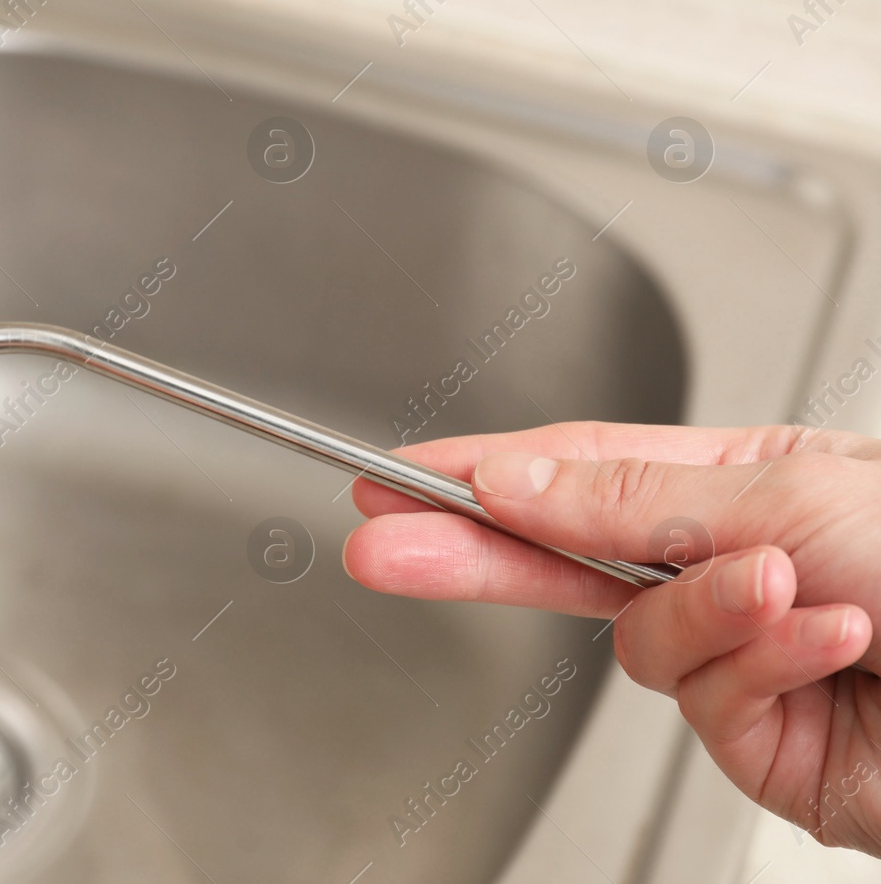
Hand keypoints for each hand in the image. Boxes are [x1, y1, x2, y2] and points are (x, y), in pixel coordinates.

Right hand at [346, 422, 880, 854]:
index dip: (478, 474)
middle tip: (385, 546)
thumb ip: (630, 501)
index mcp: (739, 484)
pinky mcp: (762, 741)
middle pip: (567, 559)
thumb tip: (514, 487)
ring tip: (790, 596)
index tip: (396, 480)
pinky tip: (828, 641)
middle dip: (475, 550)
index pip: (576, 473)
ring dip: (711, 614)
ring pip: (640, 641)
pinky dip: (762, 663)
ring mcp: (740, 659)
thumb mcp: (785, 491)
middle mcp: (729, 569)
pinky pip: (705, 698)